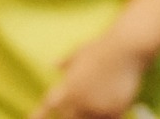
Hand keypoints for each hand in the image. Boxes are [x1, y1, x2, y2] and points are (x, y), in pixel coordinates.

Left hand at [31, 35, 150, 118]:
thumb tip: (54, 64)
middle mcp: (81, 100)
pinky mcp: (116, 109)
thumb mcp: (80, 52)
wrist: (127, 47)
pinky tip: (110, 107)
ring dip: (89, 115)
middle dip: (70, 113)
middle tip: (82, 99)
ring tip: (97, 100)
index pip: (50, 104)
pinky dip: (106, 115)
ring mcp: (99, 107)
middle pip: (69, 117)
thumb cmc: (103, 47)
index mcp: (69, 87)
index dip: (40, 113)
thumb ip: (67, 62)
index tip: (32, 118)